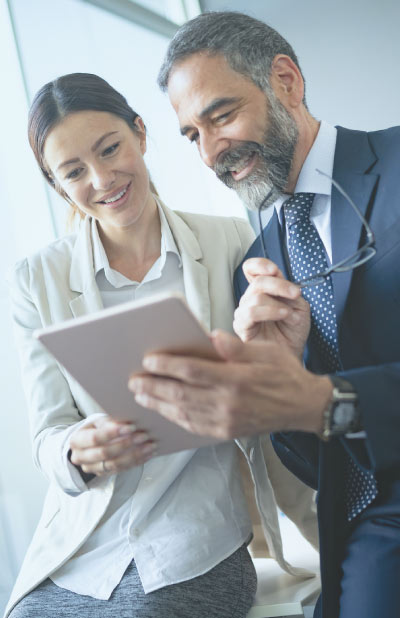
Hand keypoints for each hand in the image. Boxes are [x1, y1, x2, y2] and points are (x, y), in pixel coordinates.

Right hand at [70, 417, 156, 475]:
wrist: (88, 444)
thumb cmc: (96, 428)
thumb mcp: (98, 421)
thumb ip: (110, 422)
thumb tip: (127, 422)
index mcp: (77, 440)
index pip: (95, 438)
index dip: (113, 433)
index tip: (131, 427)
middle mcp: (80, 457)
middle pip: (105, 453)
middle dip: (126, 444)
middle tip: (144, 436)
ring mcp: (92, 468)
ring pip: (114, 465)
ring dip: (134, 455)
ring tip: (150, 446)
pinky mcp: (103, 475)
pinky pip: (121, 470)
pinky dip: (136, 462)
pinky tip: (148, 454)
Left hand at [128, 331, 331, 439]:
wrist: (304, 406)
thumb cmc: (284, 374)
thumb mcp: (264, 351)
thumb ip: (234, 347)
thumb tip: (210, 337)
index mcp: (236, 379)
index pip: (192, 371)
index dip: (167, 365)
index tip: (148, 359)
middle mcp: (228, 403)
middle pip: (181, 394)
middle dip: (153, 387)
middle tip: (133, 380)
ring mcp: (226, 421)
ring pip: (183, 413)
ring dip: (158, 405)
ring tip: (140, 396)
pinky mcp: (227, 432)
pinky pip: (194, 426)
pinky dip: (175, 419)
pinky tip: (163, 412)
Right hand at [233, 258, 309, 359]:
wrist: (293, 353)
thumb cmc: (293, 331)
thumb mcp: (298, 305)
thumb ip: (289, 290)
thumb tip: (281, 280)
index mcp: (263, 290)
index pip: (251, 269)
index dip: (259, 265)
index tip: (273, 270)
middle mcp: (250, 298)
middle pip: (258, 281)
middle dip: (279, 285)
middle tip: (295, 294)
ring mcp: (244, 312)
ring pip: (255, 296)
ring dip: (277, 303)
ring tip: (290, 313)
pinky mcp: (241, 327)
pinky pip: (250, 313)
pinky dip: (269, 311)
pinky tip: (283, 315)